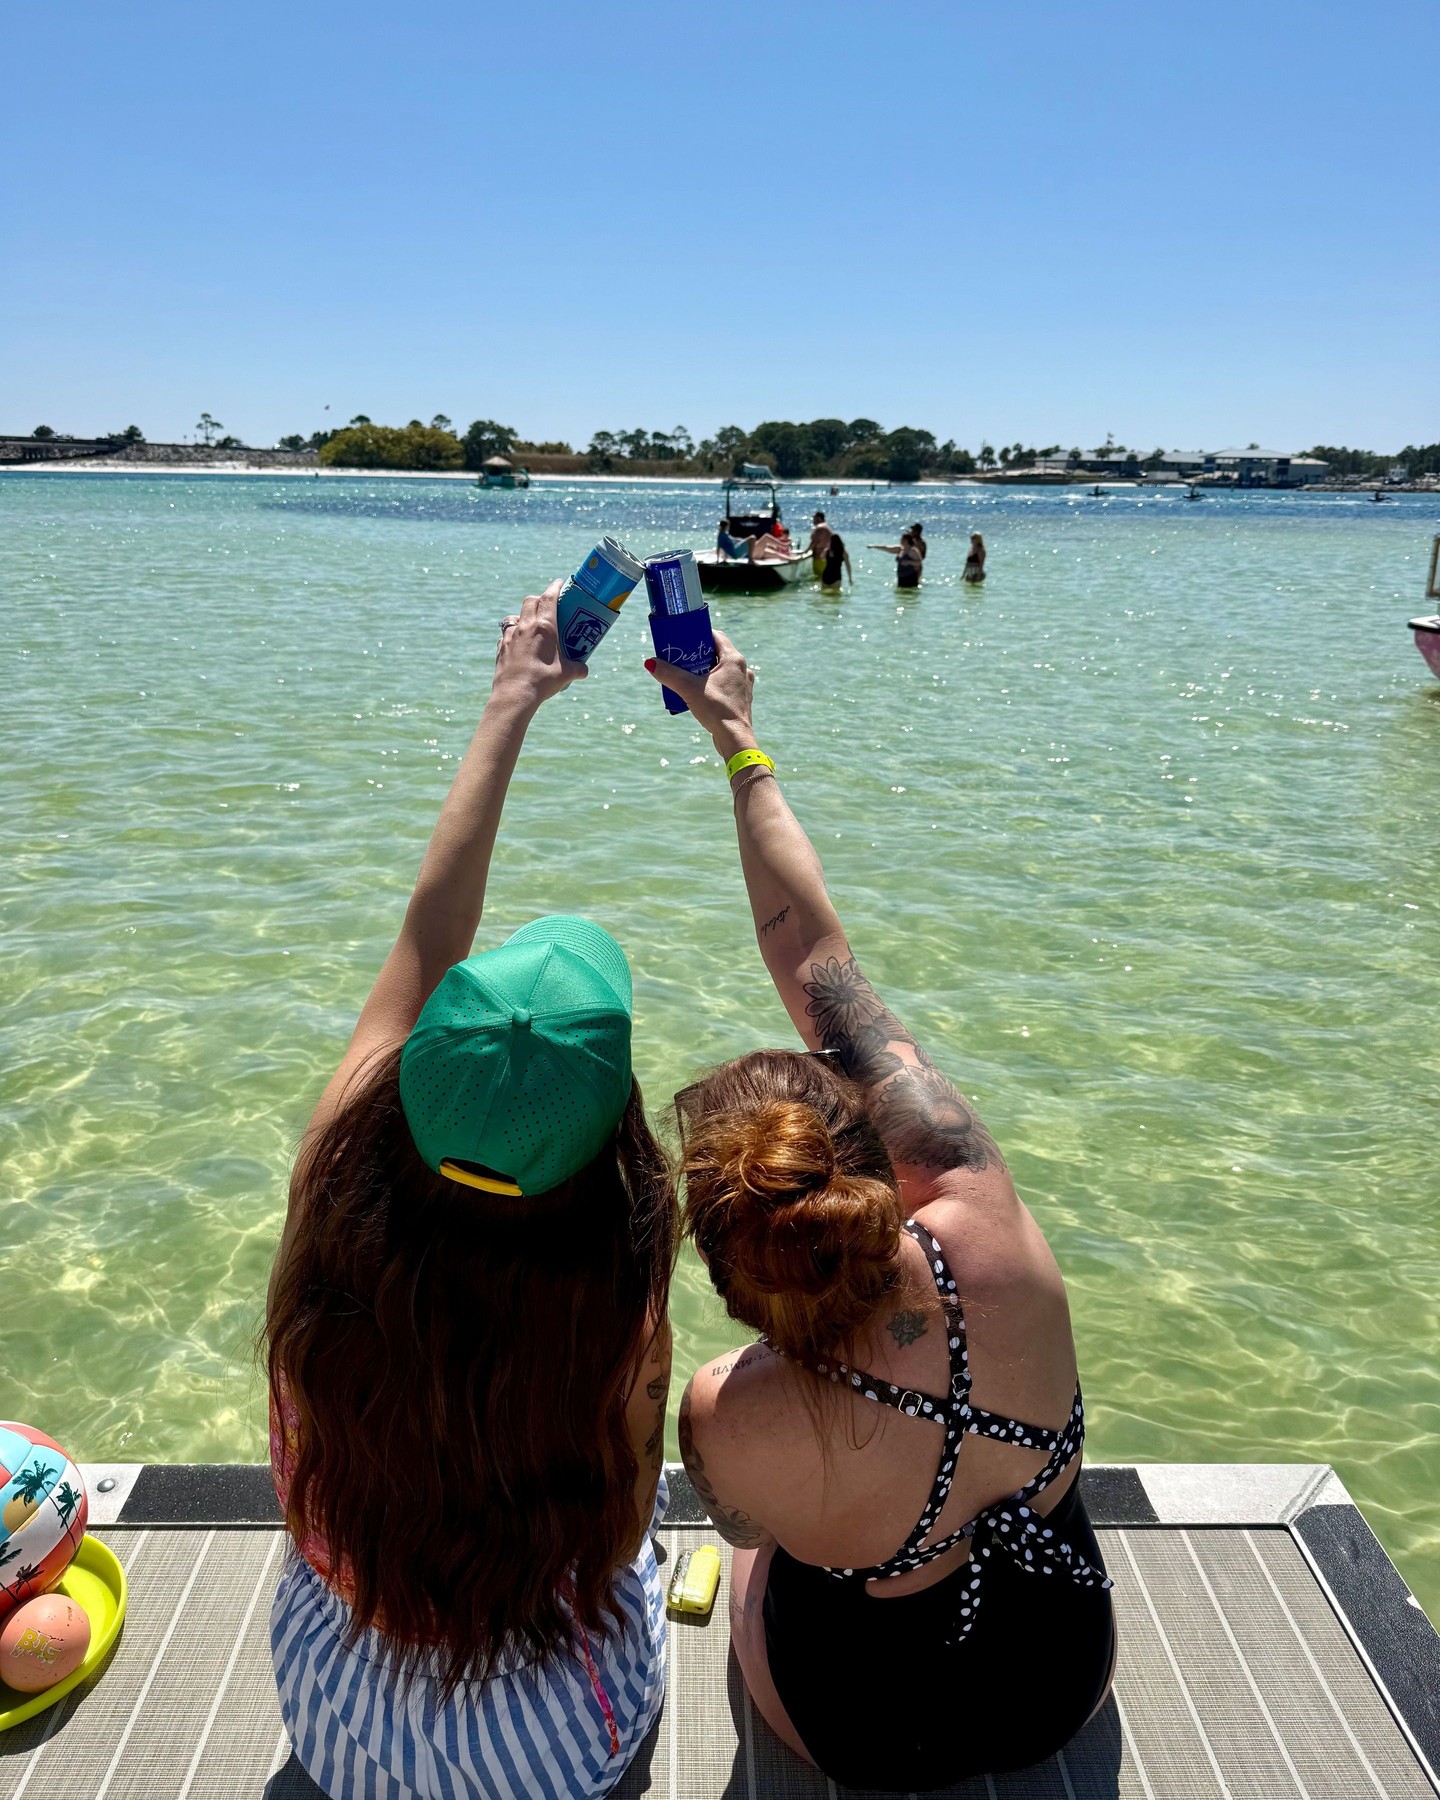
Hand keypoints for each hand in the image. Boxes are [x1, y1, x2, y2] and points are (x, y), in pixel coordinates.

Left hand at [492, 579, 587, 708]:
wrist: (515, 695)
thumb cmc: (542, 681)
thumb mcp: (566, 674)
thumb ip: (577, 668)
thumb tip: (584, 669)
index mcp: (544, 627)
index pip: (549, 597)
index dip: (555, 587)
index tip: (560, 582)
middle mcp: (525, 626)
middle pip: (530, 601)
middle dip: (539, 599)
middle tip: (548, 605)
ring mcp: (510, 636)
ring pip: (515, 616)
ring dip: (524, 616)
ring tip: (531, 626)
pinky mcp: (501, 647)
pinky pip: (506, 634)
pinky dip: (513, 634)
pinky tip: (518, 644)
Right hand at [645, 629, 755, 752]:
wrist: (734, 739)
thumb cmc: (716, 710)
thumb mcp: (688, 689)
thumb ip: (669, 674)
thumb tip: (650, 663)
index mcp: (734, 659)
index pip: (715, 635)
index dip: (698, 634)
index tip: (683, 638)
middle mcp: (742, 669)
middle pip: (717, 652)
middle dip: (698, 654)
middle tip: (681, 658)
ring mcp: (743, 684)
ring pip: (721, 669)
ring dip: (705, 670)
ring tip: (688, 676)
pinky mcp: (741, 699)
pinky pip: (725, 684)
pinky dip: (712, 684)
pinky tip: (699, 692)